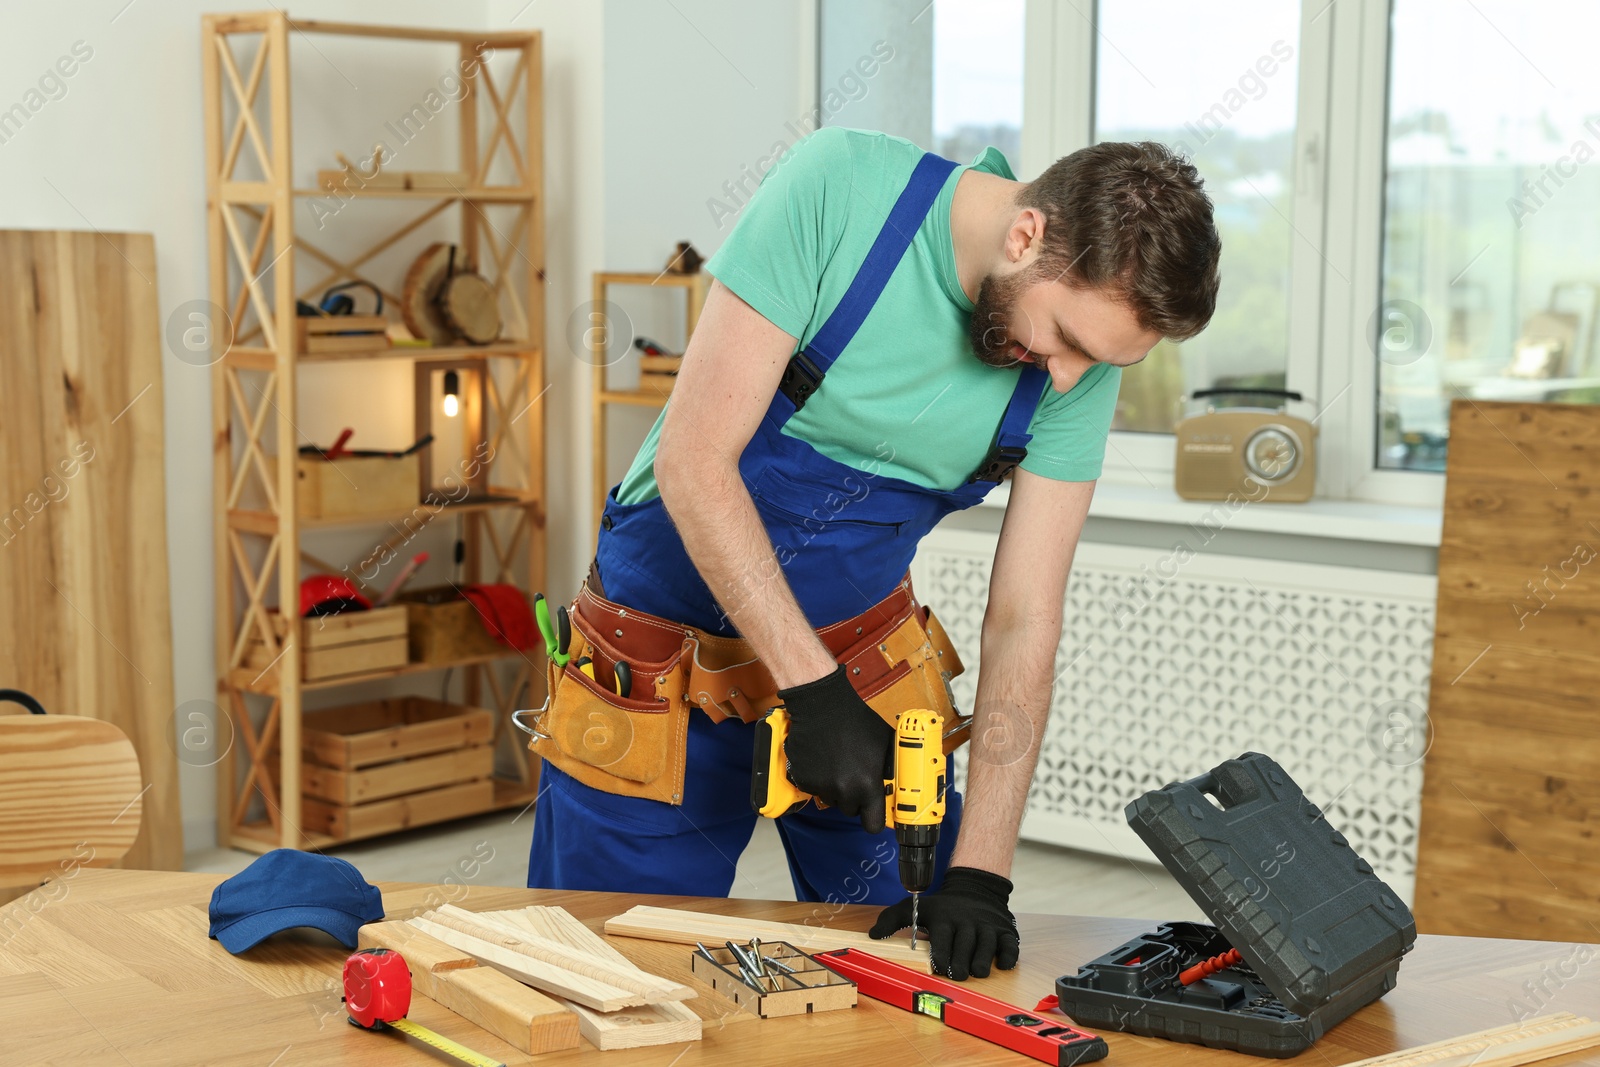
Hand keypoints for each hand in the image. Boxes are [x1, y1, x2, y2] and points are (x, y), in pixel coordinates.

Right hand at [778, 665, 893, 832]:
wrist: (823, 706)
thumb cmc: (856, 721)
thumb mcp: (885, 744)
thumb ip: (892, 768)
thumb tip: (898, 783)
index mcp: (867, 784)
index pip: (873, 825)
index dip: (874, 819)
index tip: (873, 812)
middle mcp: (844, 790)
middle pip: (851, 810)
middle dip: (854, 798)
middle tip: (854, 776)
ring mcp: (821, 786)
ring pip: (832, 799)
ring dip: (835, 788)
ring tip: (838, 763)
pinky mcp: (803, 779)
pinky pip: (814, 789)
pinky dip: (818, 779)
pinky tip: (823, 759)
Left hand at [870, 867, 1019, 979]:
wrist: (975, 888)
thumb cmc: (942, 906)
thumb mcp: (916, 908)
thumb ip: (891, 920)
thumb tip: (872, 936)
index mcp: (945, 918)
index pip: (943, 938)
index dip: (941, 954)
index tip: (939, 966)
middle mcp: (967, 921)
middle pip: (965, 945)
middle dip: (961, 963)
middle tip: (957, 974)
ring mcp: (988, 926)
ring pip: (988, 945)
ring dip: (983, 962)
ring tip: (976, 972)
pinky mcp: (1006, 931)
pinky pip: (1010, 946)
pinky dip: (1007, 956)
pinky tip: (1001, 964)